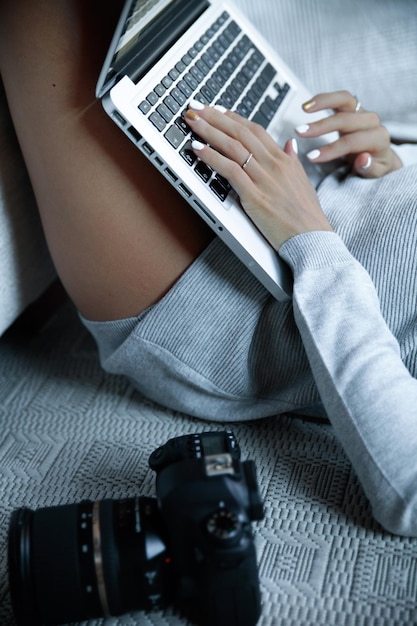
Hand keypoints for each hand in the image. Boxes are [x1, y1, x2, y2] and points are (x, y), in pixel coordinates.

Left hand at [184, 102, 331, 250]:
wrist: (312, 237)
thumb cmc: (307, 215)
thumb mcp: (302, 181)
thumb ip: (292, 160)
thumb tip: (289, 144)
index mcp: (284, 159)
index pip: (255, 130)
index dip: (234, 118)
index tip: (218, 111)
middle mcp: (273, 164)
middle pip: (240, 133)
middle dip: (215, 117)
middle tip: (196, 108)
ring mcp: (263, 179)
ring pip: (233, 147)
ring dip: (209, 132)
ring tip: (192, 122)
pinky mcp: (254, 196)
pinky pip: (230, 170)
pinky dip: (212, 157)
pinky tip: (198, 149)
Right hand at [296, 91, 402, 177]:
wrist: (380, 152)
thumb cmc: (374, 164)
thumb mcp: (376, 173)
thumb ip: (370, 169)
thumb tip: (363, 159)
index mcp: (379, 139)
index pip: (352, 142)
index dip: (331, 149)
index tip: (311, 157)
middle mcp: (372, 122)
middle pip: (345, 120)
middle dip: (321, 126)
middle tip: (301, 133)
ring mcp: (363, 112)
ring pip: (345, 100)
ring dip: (322, 103)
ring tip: (304, 108)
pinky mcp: (354, 107)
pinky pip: (340, 98)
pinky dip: (324, 98)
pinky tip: (308, 105)